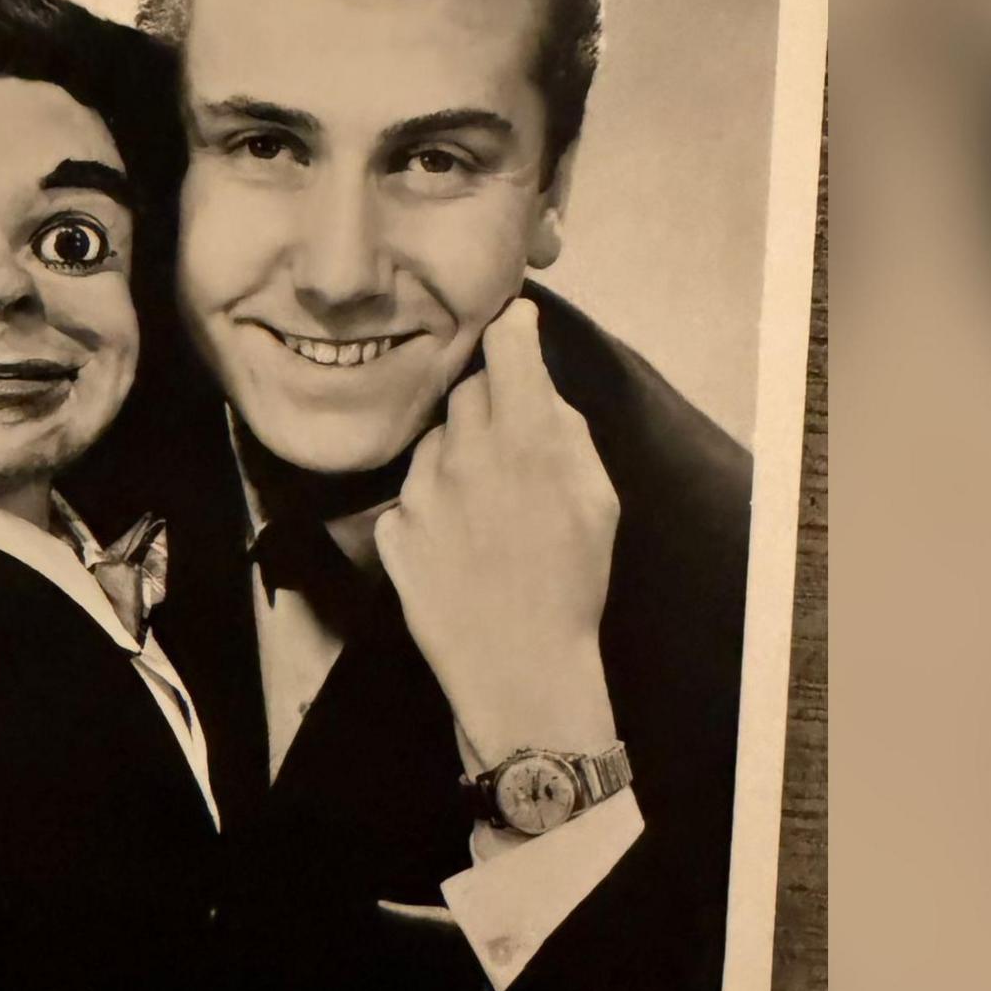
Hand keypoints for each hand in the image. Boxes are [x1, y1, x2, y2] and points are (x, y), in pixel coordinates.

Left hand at [374, 300, 619, 770]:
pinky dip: (431, 507)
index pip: (506, 345)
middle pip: (467, 390)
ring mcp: (420, 491)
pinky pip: (410, 497)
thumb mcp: (598, 499)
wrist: (519, 668)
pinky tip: (457, 543)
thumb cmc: (573, 583)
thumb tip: (539, 390)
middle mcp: (465, 452)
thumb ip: (566, 433)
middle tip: (511, 441)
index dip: (513, 327)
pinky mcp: (392, 530)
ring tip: (484, 507)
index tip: (517, 323)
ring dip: (455, 455)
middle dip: (489, 401)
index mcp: (526, 437)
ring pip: (434, 442)